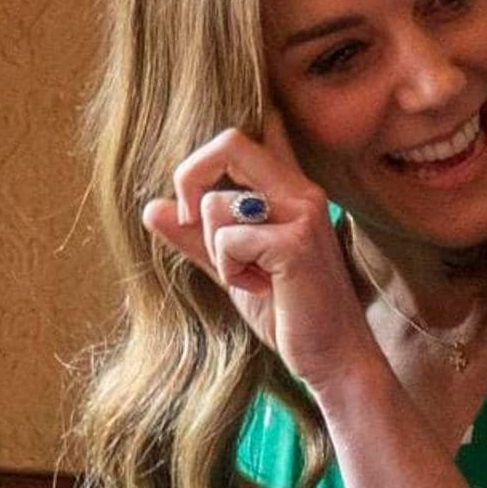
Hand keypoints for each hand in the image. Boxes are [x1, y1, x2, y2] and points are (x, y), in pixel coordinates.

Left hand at [142, 119, 382, 394]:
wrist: (334, 356)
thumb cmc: (289, 312)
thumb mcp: (232, 269)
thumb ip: (197, 238)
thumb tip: (152, 207)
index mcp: (289, 190)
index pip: (260, 131)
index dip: (220, 141)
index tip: (201, 177)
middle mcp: (300, 191)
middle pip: (229, 142)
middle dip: (189, 177)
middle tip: (188, 220)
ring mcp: (302, 213)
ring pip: (216, 203)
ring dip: (214, 247)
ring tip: (246, 275)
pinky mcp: (296, 243)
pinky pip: (228, 239)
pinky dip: (228, 269)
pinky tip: (258, 288)